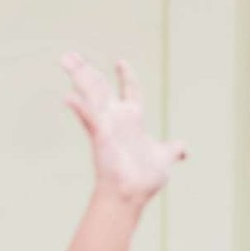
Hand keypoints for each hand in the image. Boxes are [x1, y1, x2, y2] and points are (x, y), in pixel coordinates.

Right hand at [62, 54, 186, 206]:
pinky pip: (89, 119)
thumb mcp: (165, 157)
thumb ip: (173, 149)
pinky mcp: (100, 136)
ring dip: (79, 76)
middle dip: (86, 70)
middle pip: (100, 87)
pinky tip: (69, 98)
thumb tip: (184, 150)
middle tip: (69, 55)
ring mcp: (107, 126)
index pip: (130, 91)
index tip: (121, 61)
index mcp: (133, 119)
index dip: (126, 76)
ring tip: (65, 59)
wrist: (132, 195)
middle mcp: (118, 119)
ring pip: (92, 94)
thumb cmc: (145, 179)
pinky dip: (80, 108)